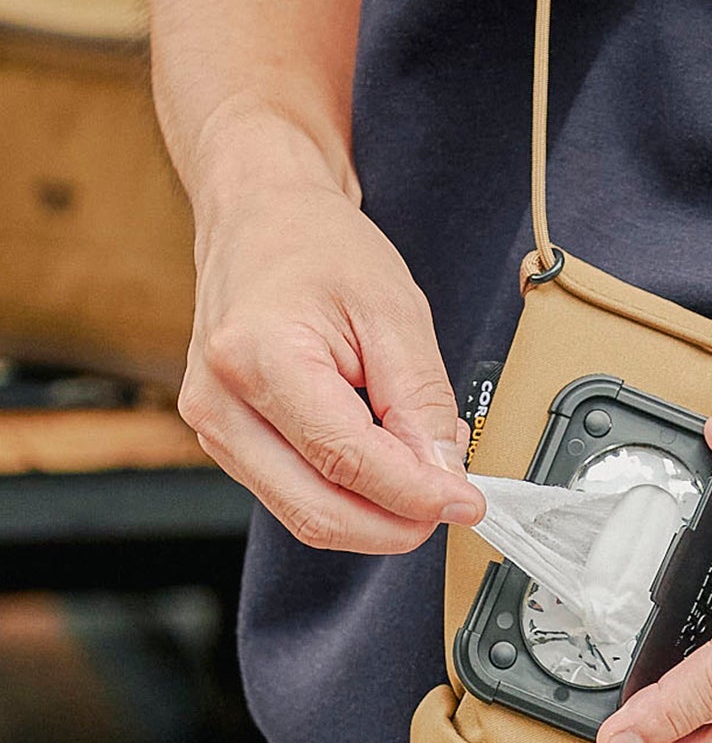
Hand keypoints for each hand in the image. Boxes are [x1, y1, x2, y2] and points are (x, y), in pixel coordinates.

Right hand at [179, 182, 484, 553]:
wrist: (261, 218)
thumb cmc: (317, 247)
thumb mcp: (394, 309)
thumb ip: (421, 399)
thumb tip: (442, 474)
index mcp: (257, 357)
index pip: (346, 461)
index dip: (415, 494)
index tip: (467, 503)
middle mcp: (219, 401)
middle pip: (317, 510)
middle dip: (396, 523)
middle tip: (453, 505)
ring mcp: (212, 426)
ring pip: (303, 514)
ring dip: (374, 513)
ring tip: (422, 472)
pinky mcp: (224, 437)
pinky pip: (292, 493)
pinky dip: (347, 494)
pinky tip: (384, 463)